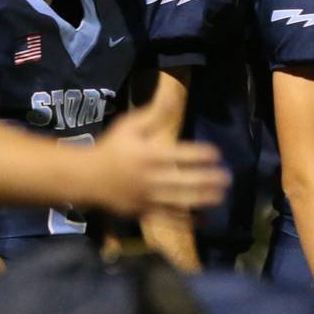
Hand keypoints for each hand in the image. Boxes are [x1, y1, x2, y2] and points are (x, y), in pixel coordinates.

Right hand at [89, 107, 229, 216]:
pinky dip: (188, 221)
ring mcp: (147, 198)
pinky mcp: (144, 213)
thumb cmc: (111, 148)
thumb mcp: (129, 125)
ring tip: (221, 195)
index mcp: (148, 155)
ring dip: (203, 199)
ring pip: (180, 201)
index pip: (180, 154)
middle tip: (227, 177)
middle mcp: (150, 178)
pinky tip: (205, 219)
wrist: (86, 178)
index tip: (216, 153)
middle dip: (208, 179)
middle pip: (184, 180)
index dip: (201, 154)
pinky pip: (169, 219)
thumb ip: (155, 112)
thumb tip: (173, 92)